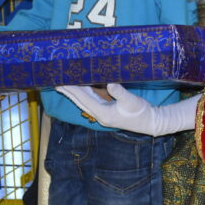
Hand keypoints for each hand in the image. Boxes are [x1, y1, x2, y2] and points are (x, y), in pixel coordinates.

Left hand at [55, 83, 197, 134]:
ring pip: (84, 101)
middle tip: (55, 82)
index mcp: (103, 113)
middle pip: (79, 101)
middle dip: (68, 92)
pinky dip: (85, 93)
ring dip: (74, 93)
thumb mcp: (131, 101)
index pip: (83, 99)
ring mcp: (102, 113)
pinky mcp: (107, 111)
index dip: (72, 90)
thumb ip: (120, 92)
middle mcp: (99, 114)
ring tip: (64, 84)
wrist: (149, 122)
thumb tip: (109, 83)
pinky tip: (82, 87)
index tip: (62, 82)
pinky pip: (92, 101)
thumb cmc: (141, 112)